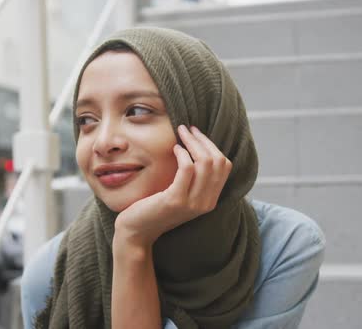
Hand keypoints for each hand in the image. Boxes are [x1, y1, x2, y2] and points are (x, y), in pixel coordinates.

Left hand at [114, 124, 232, 248]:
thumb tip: (195, 146)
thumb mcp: (181, 193)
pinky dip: (183, 154)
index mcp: (210, 200)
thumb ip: (192, 178)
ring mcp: (192, 203)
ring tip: (180, 134)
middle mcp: (206, 203)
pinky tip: (174, 149)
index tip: (196, 134)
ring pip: (205, 163)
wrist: (137, 231)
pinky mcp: (176, 200)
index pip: (224, 166)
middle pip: (218, 161)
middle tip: (187, 129)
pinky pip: (187, 169)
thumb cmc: (155, 208)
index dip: (212, 145)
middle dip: (203, 140)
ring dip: (192, 142)